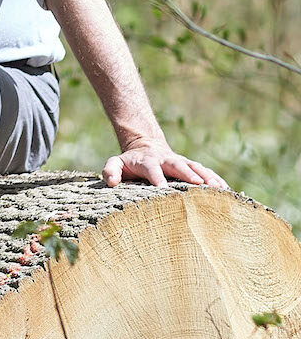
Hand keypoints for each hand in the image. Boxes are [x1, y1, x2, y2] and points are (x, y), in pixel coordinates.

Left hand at [102, 141, 227, 189]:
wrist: (146, 147)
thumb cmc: (130, 162)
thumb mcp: (116, 163)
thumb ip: (111, 170)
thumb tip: (111, 182)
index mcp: (147, 161)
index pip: (151, 168)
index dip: (156, 177)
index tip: (161, 188)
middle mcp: (166, 160)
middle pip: (178, 165)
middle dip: (187, 174)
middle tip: (198, 184)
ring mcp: (182, 162)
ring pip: (196, 167)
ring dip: (207, 177)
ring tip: (218, 189)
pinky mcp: (192, 167)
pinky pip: (206, 172)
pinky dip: (216, 180)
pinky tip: (226, 191)